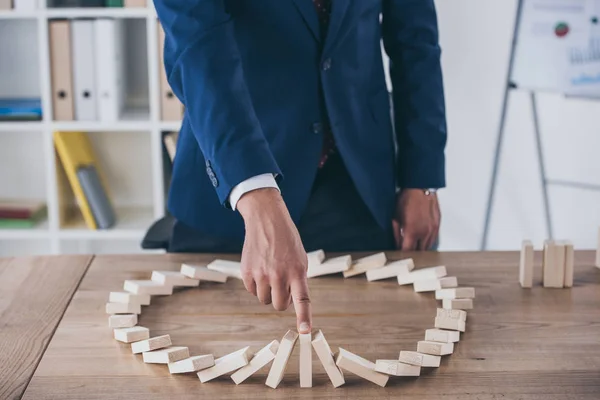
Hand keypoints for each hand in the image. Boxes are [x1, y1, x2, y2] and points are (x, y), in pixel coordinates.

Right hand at [237, 188, 311, 333]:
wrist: (266, 220)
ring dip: (268, 291)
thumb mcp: (300, 258)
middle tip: (282, 285)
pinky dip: (256, 285)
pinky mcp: (247, 272)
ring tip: (270, 272)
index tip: (305, 331)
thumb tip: (290, 302)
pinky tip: (259, 268)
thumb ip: (297, 281)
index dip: (304, 317)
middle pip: (279, 305)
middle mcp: (279, 274)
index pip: (302, 299)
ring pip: (264, 300)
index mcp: (297, 271)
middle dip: (281, 300)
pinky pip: (252, 291)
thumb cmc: (287, 241)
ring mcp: (261, 274)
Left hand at [393, 189, 440, 250]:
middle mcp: (424, 233)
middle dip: (412, 253)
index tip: (399, 254)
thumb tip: (398, 244)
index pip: (407, 251)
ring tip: (414, 244)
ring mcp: (433, 230)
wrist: (421, 187)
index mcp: (412, 231)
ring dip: (421, 248)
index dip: (402, 255)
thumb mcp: (396, 217)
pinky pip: (433, 239)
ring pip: (428, 247)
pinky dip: (427, 241)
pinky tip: (422, 238)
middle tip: (406, 250)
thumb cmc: (407, 199)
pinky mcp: (438, 225)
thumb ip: (397, 234)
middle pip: (419, 252)